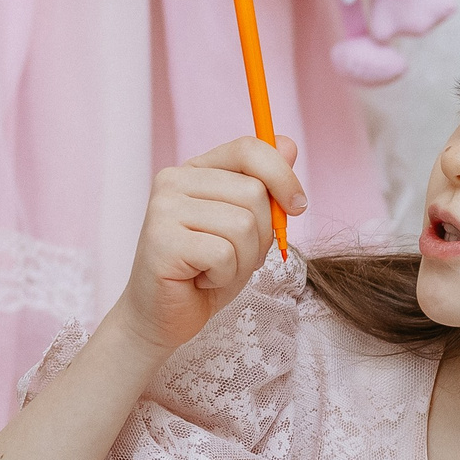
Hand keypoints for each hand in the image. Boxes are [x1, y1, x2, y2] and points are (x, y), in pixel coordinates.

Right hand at [109, 136, 304, 356]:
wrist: (164, 316)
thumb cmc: (208, 272)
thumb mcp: (249, 228)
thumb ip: (266, 187)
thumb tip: (288, 144)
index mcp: (197, 170)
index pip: (249, 149)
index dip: (283, 176)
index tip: (298, 206)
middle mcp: (174, 180)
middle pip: (254, 194)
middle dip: (261, 236)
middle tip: (234, 256)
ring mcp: (163, 207)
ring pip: (243, 225)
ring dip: (243, 260)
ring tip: (215, 269)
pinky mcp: (161, 239)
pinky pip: (223, 254)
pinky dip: (223, 276)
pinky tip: (200, 279)